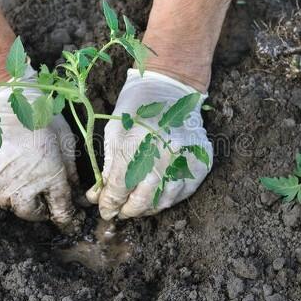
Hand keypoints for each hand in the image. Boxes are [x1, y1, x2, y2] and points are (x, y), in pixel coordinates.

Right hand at [0, 68, 78, 226]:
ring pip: (5, 200)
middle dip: (37, 210)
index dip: (65, 217)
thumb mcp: (66, 140)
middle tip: (41, 199)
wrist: (5, 96)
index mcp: (49, 176)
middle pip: (28, 213)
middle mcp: (22, 184)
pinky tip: (2, 159)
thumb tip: (77, 191)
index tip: (66, 219)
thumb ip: (70, 170)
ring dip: (15, 194)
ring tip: (20, 175)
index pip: (60, 210)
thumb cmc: (40, 114)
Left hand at [86, 69, 211, 218]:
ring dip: (147, 208)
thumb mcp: (114, 132)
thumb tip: (98, 197)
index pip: (120, 186)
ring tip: (136, 207)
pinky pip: (182, 193)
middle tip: (119, 212)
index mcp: (138, 142)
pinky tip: (156, 196)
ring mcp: (186, 158)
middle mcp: (165, 153)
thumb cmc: (138, 108)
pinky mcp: (201, 162)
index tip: (104, 210)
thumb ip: (108, 168)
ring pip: (163, 200)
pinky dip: (167, 199)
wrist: (172, 88)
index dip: (109, 203)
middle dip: (127, 210)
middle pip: (142, 199)